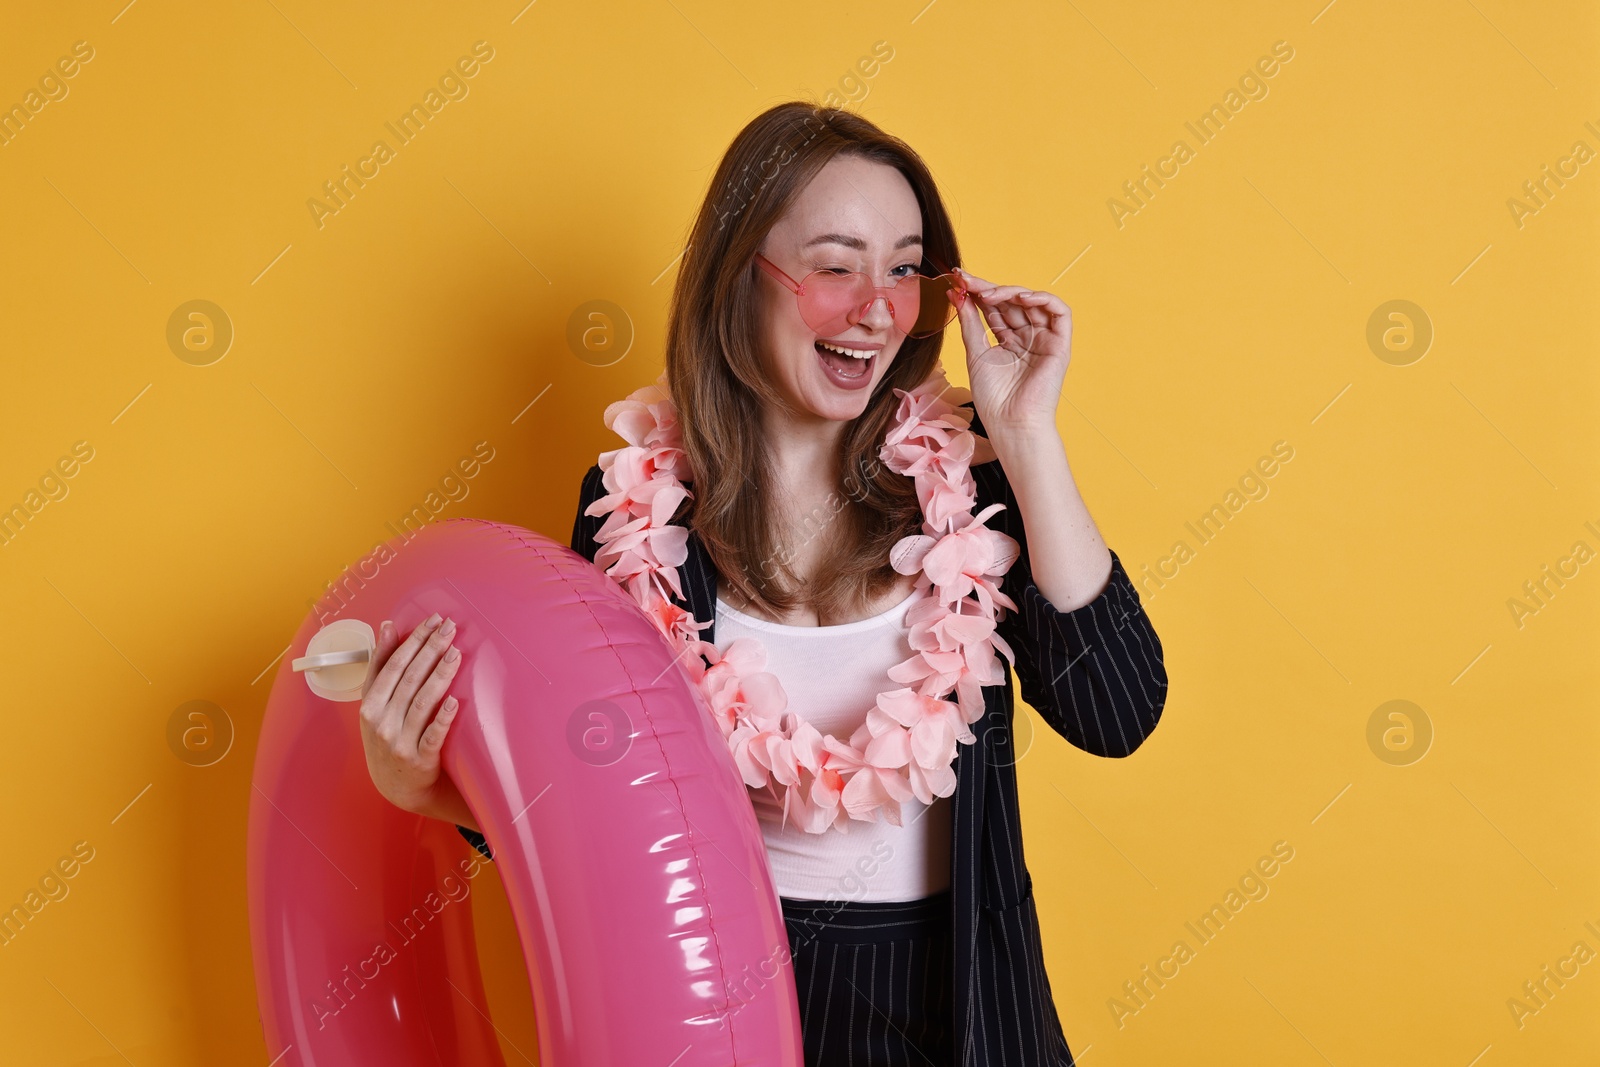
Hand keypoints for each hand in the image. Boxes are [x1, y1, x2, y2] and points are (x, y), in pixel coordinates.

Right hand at [358, 612, 463, 815]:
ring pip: (421, 702)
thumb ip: (381, 667)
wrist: (397, 787)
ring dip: (439, 675)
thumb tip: (387, 626)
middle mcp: (380, 722)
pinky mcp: (419, 760)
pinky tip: (455, 700)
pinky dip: (442, 718)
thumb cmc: (388, 737)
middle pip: (407, 678)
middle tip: (450, 627)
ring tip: (455, 652)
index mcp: (369, 705)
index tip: (431, 620)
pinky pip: (432, 736)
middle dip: (429, 649)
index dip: (412, 641)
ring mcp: (398, 742)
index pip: (391, 665)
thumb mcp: (375, 705)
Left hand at [949, 268, 1072, 435]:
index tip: (958, 278)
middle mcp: (1027, 337)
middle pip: (1011, 302)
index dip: (978, 292)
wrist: (1011, 423)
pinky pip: (1060, 312)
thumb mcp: (976, 353)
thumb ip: (970, 322)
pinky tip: (1021, 298)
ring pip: (1032, 302)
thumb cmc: (994, 398)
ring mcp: (1044, 339)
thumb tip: (956, 293)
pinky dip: (1043, 299)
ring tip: (988, 294)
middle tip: (967, 281)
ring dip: (1010, 292)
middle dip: (989, 288)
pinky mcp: (1060, 344)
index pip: (995, 308)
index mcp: (1008, 340)